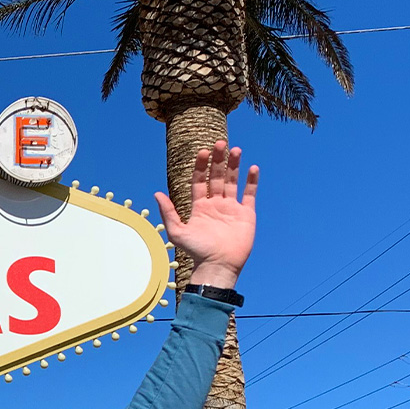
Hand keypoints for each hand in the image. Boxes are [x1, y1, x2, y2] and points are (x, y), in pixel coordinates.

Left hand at [154, 141, 257, 287]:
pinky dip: (251, 181)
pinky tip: (252, 167)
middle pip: (217, 177)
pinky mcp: (246, 214)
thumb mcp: (178, 231)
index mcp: (199, 207)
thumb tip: (156, 193)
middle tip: (220, 143)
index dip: (200, 167)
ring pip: (233, 181)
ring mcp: (231, 208)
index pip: (199, 181)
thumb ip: (168, 212)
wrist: (218, 265)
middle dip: (218, 160)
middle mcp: (215, 205)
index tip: (203, 152)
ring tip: (235, 149)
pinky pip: (249, 194)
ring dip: (234, 165)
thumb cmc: (196, 251)